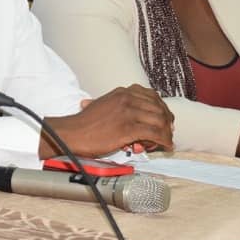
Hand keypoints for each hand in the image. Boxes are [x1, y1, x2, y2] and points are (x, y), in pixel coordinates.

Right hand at [40, 84, 174, 158]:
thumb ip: (117, 105)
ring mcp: (128, 113)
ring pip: (160, 121)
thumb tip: (129, 113)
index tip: (165, 119)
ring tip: (165, 142)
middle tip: (168, 133)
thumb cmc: (85, 123)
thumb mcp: (102, 105)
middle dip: (167, 122)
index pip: (152, 96)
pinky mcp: (128, 128)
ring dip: (166, 133)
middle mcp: (127, 99)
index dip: (162, 109)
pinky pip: (155, 133)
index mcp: (122, 92)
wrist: (72, 133)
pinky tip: (165, 146)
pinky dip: (164, 141)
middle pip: (159, 108)